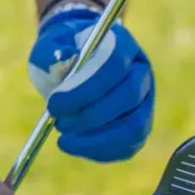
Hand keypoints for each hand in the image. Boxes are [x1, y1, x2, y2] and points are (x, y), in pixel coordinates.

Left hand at [28, 8, 154, 162]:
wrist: (73, 66)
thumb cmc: (61, 55)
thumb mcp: (49, 47)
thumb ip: (52, 52)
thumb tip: (62, 59)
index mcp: (122, 43)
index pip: (115, 64)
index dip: (86, 88)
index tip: (54, 105)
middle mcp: (141, 71)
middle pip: (129, 96)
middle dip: (90, 116)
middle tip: (58, 124)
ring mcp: (145, 100)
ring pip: (135, 127)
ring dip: (97, 139)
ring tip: (65, 139)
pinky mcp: (140, 126)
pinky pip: (130, 146)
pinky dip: (101, 152)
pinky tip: (76, 146)